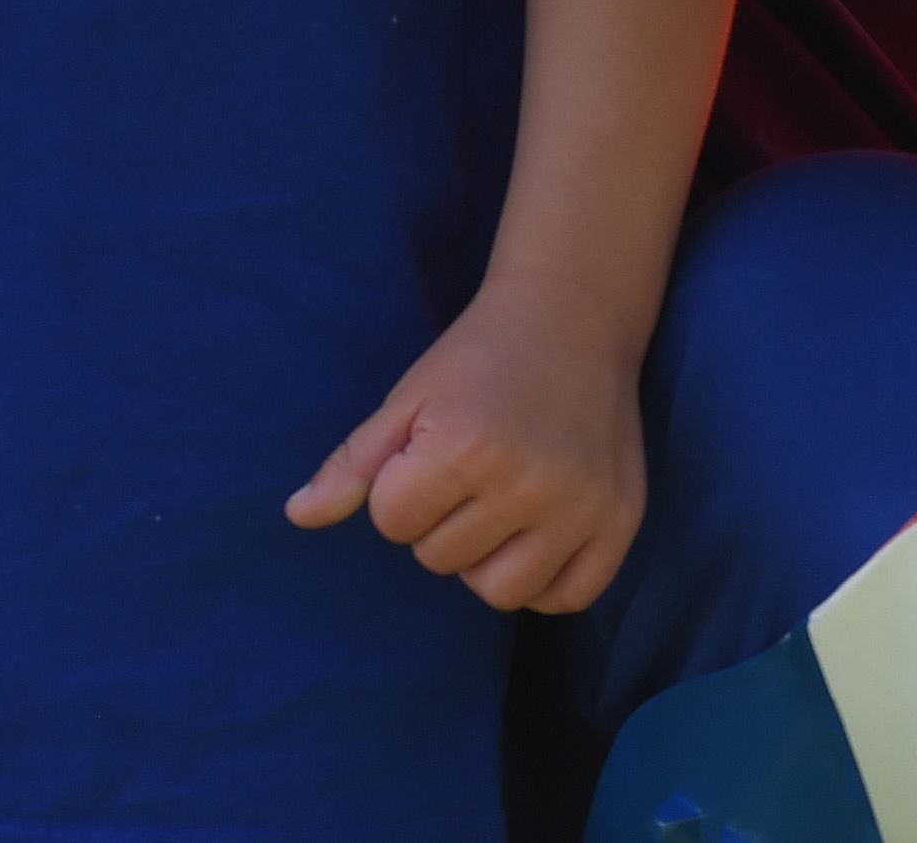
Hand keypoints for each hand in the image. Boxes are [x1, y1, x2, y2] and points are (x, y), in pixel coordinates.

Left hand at [285, 277, 647, 615]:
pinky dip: (542, 579)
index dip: (399, 487)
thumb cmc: (476, 357)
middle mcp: (527, 483)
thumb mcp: (407, 398)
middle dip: (439, 519)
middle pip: (440, 560)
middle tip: (468, 466)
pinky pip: (564, 599)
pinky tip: (537, 528)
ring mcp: (580, 508)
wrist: (570, 318)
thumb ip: (353, 464)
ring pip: (498, 592)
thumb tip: (296, 516)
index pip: (391, 522)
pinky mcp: (620, 523)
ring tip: (498, 500)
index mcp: (466, 445)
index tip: (427, 448)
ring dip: (484, 556)